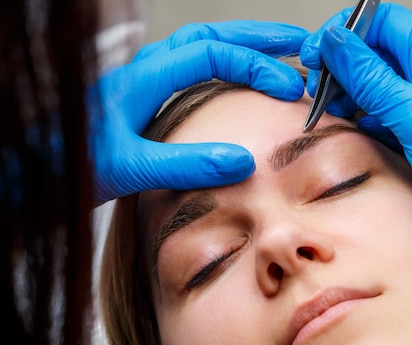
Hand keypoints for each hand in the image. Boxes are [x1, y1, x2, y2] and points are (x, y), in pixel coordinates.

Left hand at [92, 21, 308, 204]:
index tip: (288, 85)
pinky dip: (226, 64)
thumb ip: (185, 163)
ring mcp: (149, 81)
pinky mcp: (149, 97)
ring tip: (279, 51)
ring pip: (203, 46)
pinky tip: (239, 82)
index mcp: (145, 76)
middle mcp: (148, 69)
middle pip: (211, 36)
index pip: (212, 54)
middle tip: (298, 42)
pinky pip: (195, 67)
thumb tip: (243, 161)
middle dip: (258, 36)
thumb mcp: (130, 168)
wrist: (40, 168)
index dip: (254, 65)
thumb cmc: (75, 165)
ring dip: (243, 44)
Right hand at [301, 4, 411, 295]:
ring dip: (353, 98)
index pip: (385, 23)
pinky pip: (390, 123)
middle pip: (379, 57)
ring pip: (381, 92)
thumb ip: (372, 77)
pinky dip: (369, 125)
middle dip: (344, 68)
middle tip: (319, 91)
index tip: (317, 53)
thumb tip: (336, 40)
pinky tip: (358, 134)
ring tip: (332, 114)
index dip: (347, 31)